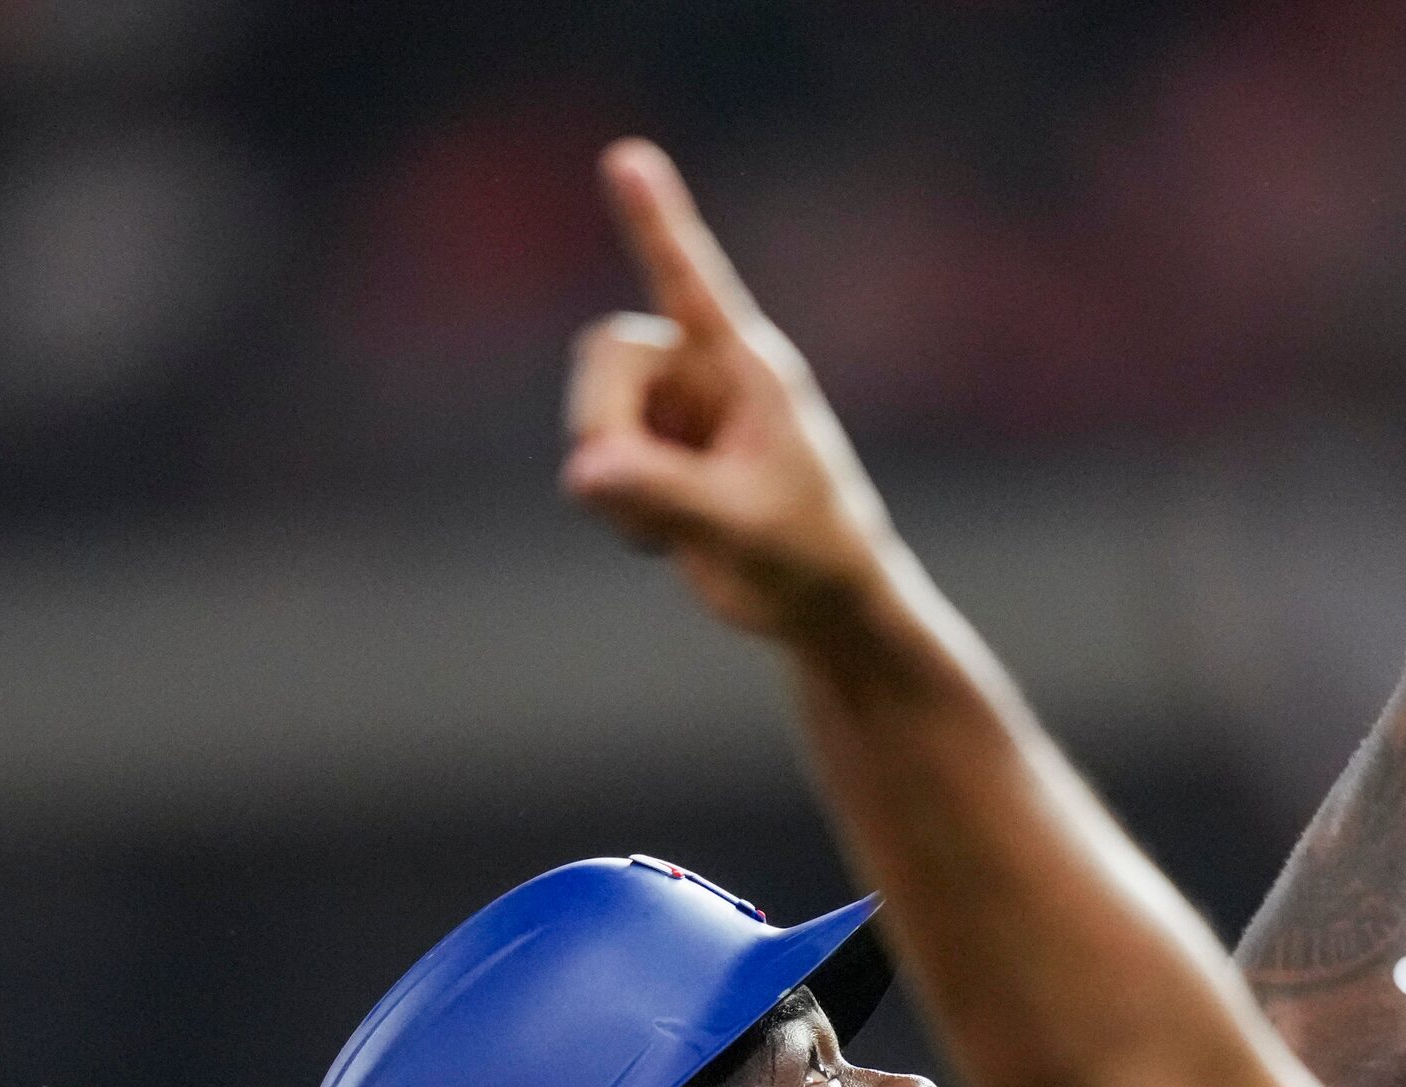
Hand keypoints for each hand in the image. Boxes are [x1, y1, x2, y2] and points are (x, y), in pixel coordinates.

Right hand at [562, 139, 906, 639]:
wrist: (820, 610)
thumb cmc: (807, 556)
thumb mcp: (738, 527)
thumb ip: (663, 495)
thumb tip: (585, 469)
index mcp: (747, 369)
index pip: (693, 282)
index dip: (656, 221)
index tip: (627, 157)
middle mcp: (705, 377)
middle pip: (605, 353)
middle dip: (598, 420)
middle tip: (616, 486)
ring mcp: (676, 416)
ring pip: (590, 416)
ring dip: (607, 478)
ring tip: (666, 529)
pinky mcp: (653, 457)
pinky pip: (593, 465)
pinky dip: (613, 508)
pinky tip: (661, 539)